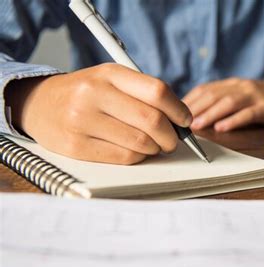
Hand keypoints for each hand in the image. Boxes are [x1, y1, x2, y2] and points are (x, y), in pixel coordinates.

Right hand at [6, 63, 191, 164]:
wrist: (38, 104)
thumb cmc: (84, 93)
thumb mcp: (110, 79)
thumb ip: (142, 93)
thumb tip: (179, 119)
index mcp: (109, 74)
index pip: (157, 91)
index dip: (179, 109)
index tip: (185, 120)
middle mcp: (94, 94)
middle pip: (152, 120)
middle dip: (171, 136)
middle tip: (173, 140)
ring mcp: (82, 121)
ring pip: (140, 143)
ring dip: (155, 148)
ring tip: (153, 146)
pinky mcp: (76, 146)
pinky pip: (124, 157)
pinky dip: (138, 157)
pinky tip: (136, 151)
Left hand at [184, 78, 263, 131]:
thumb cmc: (263, 99)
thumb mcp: (240, 95)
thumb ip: (220, 101)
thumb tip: (193, 115)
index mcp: (231, 84)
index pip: (204, 90)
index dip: (188, 101)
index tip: (173, 112)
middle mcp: (240, 87)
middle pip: (213, 95)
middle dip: (194, 108)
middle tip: (179, 122)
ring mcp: (254, 96)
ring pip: (228, 103)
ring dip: (210, 114)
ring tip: (196, 125)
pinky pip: (248, 113)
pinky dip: (234, 120)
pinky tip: (223, 128)